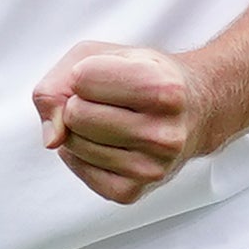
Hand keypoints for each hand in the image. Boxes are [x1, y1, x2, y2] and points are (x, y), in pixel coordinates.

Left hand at [32, 41, 210, 203]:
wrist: (195, 108)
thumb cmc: (142, 75)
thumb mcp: (103, 56)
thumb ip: (58, 84)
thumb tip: (52, 139)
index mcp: (163, 90)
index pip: (81, 78)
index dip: (87, 73)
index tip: (114, 76)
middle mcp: (163, 134)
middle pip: (75, 114)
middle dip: (81, 102)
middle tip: (112, 102)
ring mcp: (150, 169)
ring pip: (72, 144)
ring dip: (81, 129)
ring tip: (115, 121)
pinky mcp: (132, 192)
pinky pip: (79, 169)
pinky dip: (82, 154)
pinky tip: (108, 142)